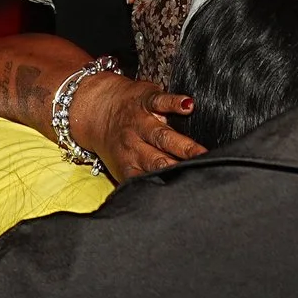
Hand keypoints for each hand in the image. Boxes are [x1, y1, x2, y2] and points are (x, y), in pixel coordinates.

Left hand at [67, 73, 203, 181]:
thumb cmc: (114, 141)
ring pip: (163, 135)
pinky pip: (161, 101)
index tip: (181, 193)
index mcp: (128, 164)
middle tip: (198, 177)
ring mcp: (140, 121)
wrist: (96, 106)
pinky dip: (174, 102)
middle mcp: (133, 145)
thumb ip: (141, 179)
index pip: (148, 179)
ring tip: (201, 152)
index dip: (164, 186)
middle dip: (177, 170)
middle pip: (159, 161)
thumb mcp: (123, 165)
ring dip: (183, 145)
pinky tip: (187, 106)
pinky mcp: (145, 99)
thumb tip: (164, 198)